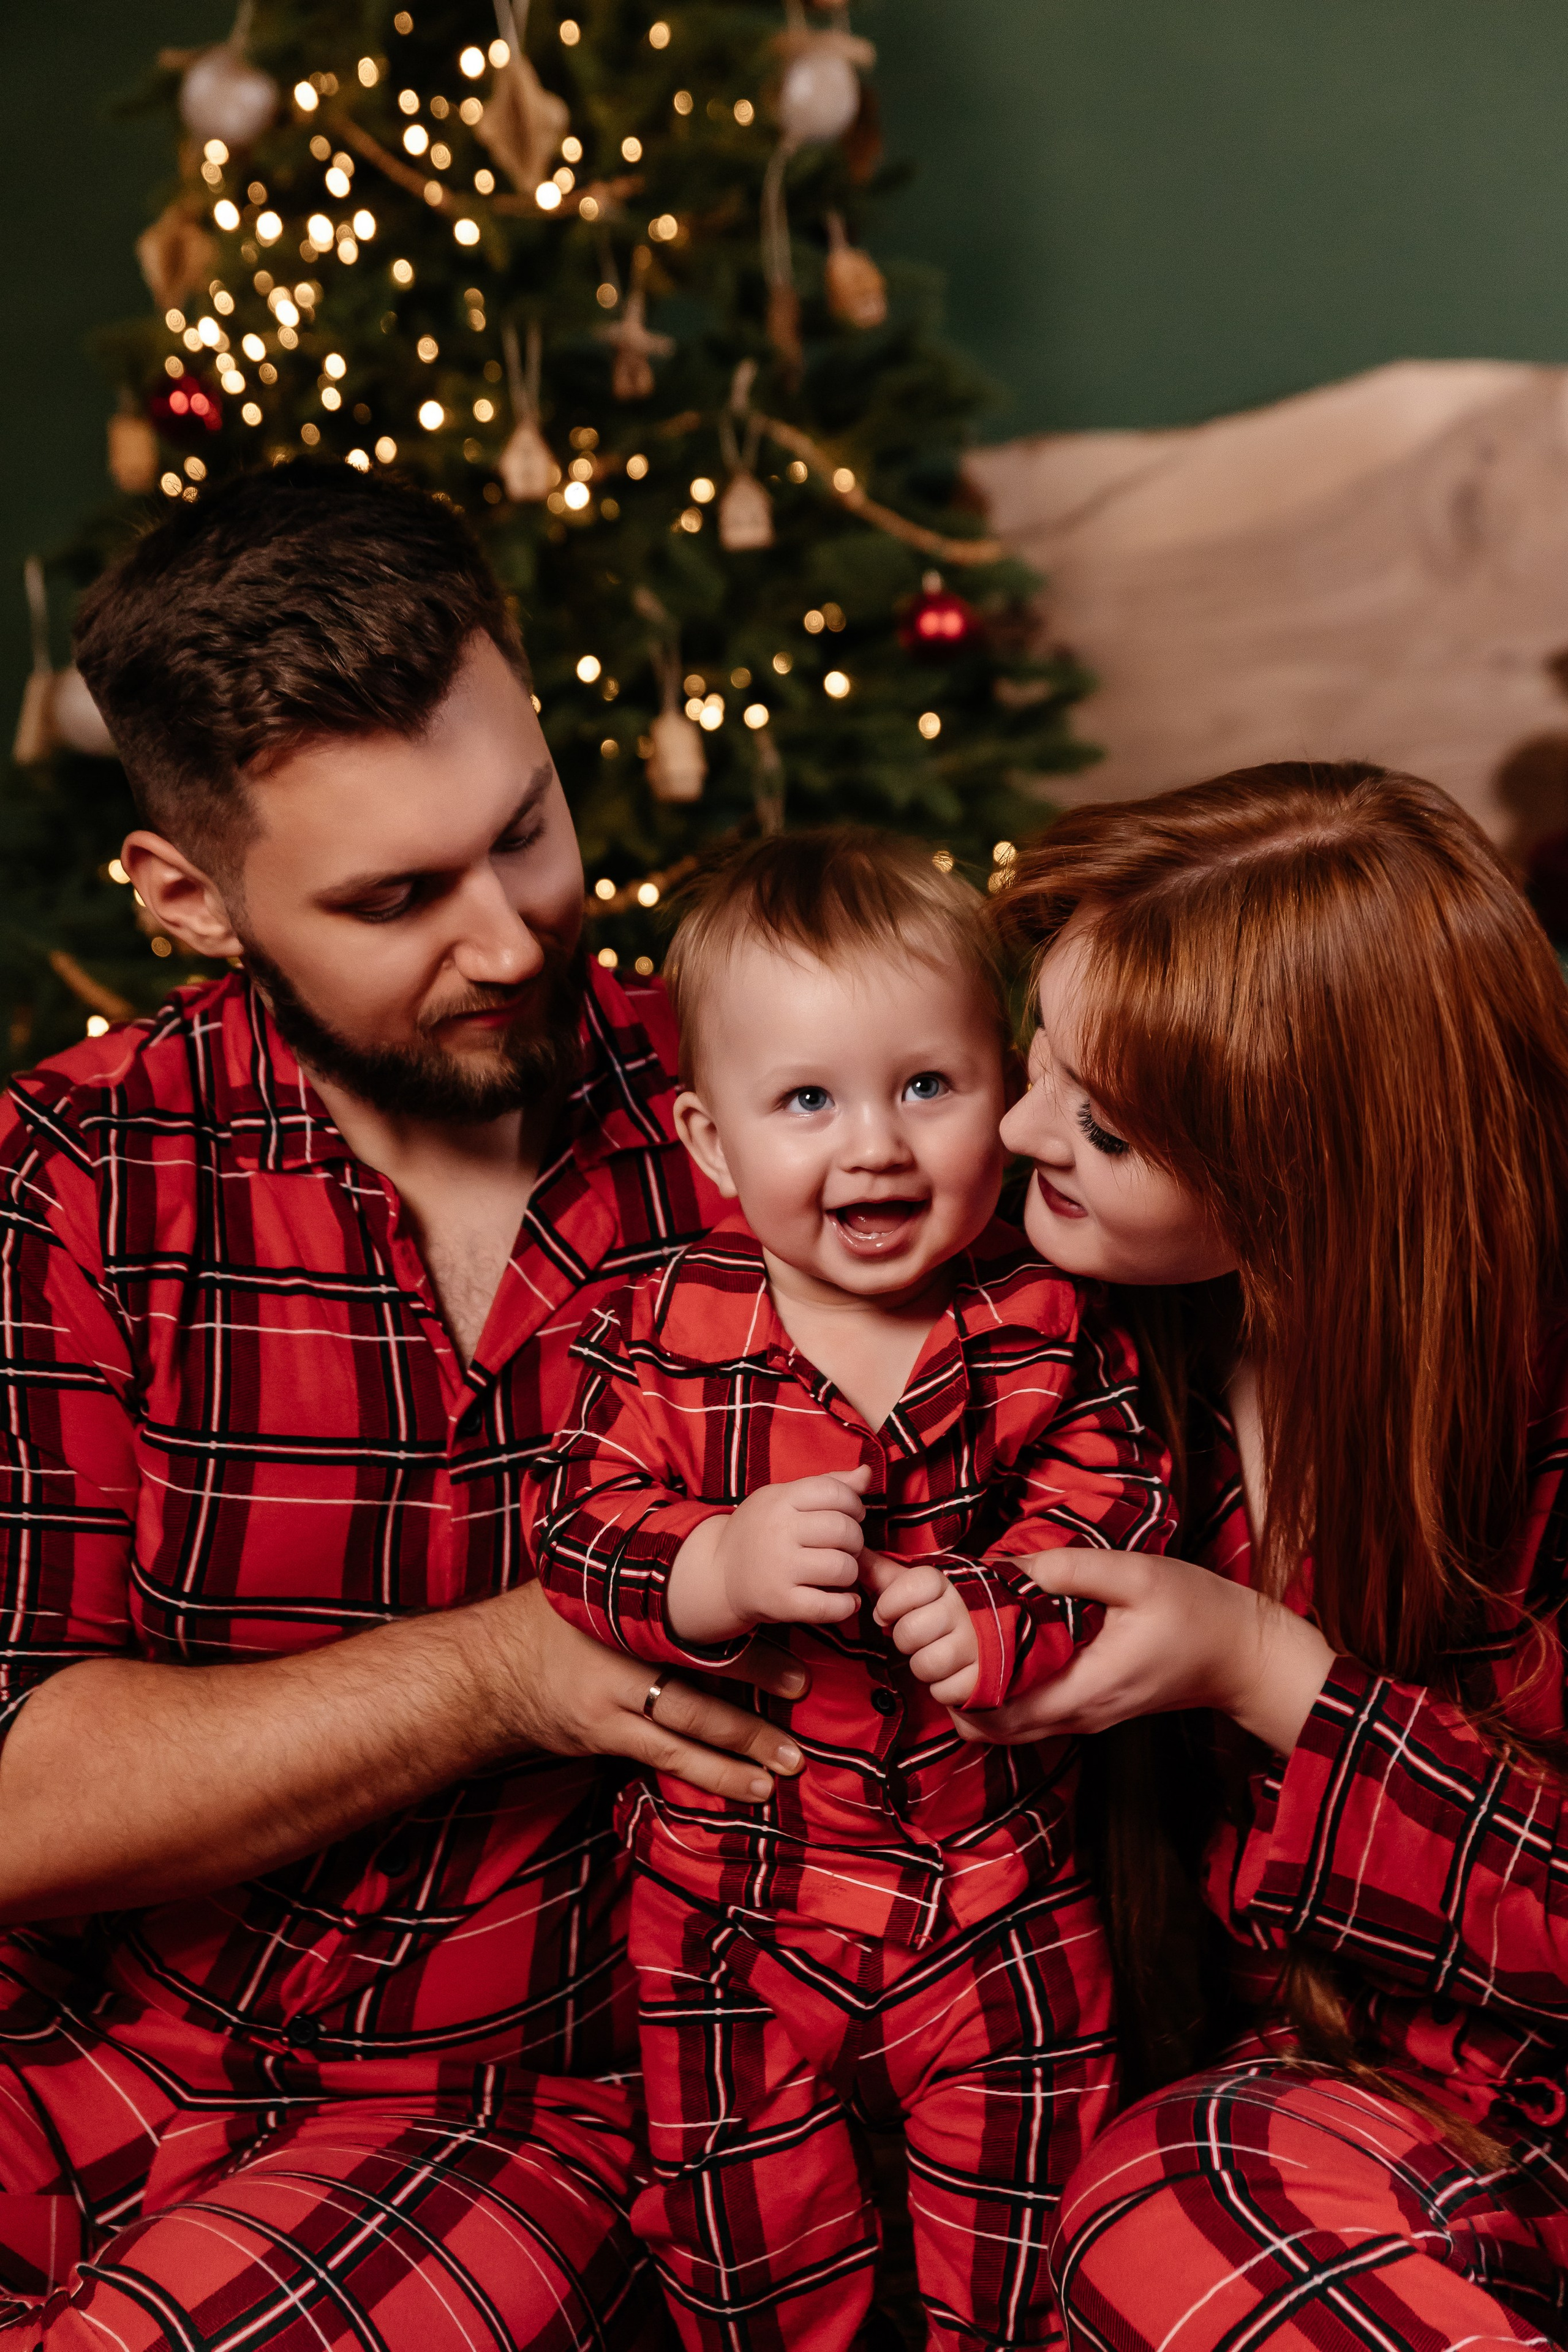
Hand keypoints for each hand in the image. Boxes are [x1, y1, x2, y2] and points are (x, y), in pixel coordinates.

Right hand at [499, 1580, 808, 1799]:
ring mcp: (610, 1707)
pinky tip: (745, 1787)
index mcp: (627, 1619)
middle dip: (753, 1700)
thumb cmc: (556, 1620)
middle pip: (697, 1689)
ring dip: (739, 1754)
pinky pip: (662, 1759)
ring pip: (684, 1735)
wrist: (492, 1670)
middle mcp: (621, 1664)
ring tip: (784, 1766)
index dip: (749, 1651)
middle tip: (804, 1699)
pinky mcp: (603, 1738)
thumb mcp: (597, 1590)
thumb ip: (653, 1589)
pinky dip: (707, 1774)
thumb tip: (721, 1571)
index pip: (699, 1635)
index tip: (794, 1662)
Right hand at [667, 1466, 870, 1643]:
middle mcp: (778, 1532)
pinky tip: (844, 1599)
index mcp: (780, 1500)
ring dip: (851, 1572)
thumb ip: (827, 1484)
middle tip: (846, 1547)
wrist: (718, 1573)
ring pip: (843, 1567)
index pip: (835, 1492)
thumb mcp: (784, 1498)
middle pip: (844, 1530)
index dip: (854, 1504)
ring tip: (840, 1572)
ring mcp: (779, 1569)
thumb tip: (866, 1473)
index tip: (851, 1515)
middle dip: (855, 1540)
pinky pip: (830, 1606)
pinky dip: (846, 1605)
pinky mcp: (781, 1603)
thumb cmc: (760, 1531)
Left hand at [866, 1554, 978, 1706]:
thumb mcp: (913, 1589)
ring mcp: (978, 1644)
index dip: (891, 1604)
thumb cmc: (938, 1614)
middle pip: (910, 1632)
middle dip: (904, 1640)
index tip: (887, 1613)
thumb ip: (881, 1572)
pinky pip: (943, 1690)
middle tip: (917, 1638)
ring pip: (925, 1664)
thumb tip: (851, 1551)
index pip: (913, 1586)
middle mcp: (965, 1611)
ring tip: (934, 1655)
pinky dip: (940, 1688)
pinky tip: (950, 1674)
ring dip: (922, 1666)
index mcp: (947, 1585)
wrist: (990, 1643)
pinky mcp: (983, 1677)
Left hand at [948, 1548, 1335, 1756]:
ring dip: (976, 1690)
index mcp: (1083, 1690)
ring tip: (967, 1637)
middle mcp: (1076, 1715)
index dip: (954, 1687)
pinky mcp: (1088, 1706)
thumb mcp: (1136, 1576)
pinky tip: (1002, 1644)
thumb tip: (1005, 1568)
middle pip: (990, 1728)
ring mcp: (1083, 1716)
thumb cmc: (1197, 1612)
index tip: (943, 1642)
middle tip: (942, 1636)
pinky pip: (1030, 1711)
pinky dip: (1003, 1688)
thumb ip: (1068, 1571)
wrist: (1243, 1655)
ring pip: (1007, 1723)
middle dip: (953, 1688)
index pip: (994, 1716)